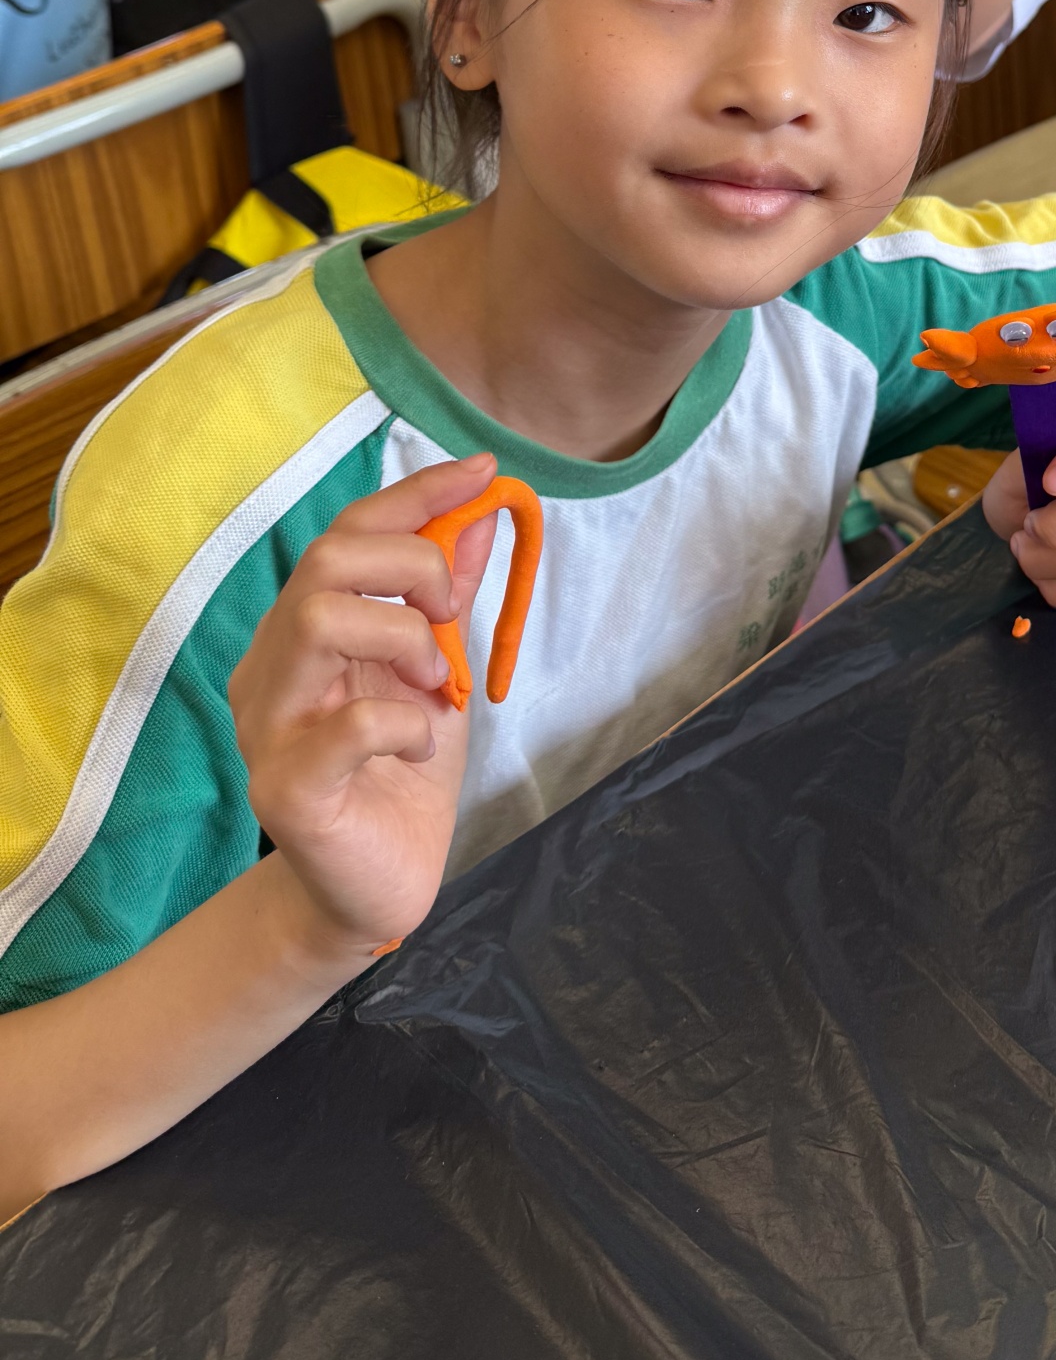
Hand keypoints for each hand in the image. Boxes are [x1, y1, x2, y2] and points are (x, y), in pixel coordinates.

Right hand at [227, 456, 504, 955]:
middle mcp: (272, 667)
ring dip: (404, 638)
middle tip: (449, 620)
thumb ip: (445, 601)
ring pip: (318, 618)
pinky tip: (417, 749)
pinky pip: (348, 726)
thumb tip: (476, 518)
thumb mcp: (438, 674)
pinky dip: (406, 724)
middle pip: (325, 560)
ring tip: (434, 688)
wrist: (373, 889)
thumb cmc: (400, 774)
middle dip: (412, 567)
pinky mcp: (285, 788)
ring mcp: (268, 727)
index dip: (416, 494)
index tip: (482, 470)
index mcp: (304, 631)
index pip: (347, 533)